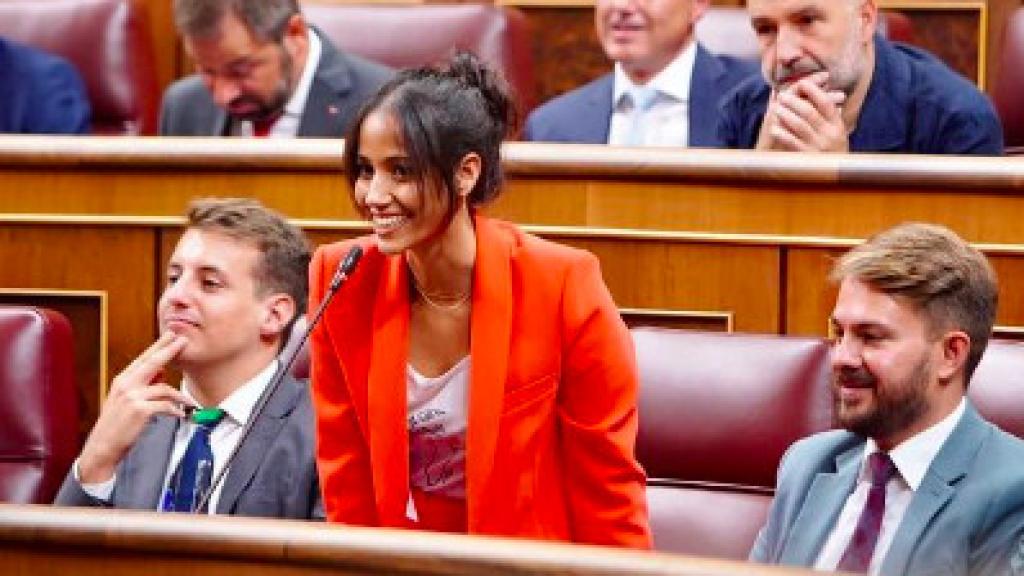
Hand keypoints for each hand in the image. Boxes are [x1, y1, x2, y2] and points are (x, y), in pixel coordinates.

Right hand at [77, 332, 193, 483]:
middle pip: (152, 363)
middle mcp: (126, 385)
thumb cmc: (115, 425)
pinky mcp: (140, 410)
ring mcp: (132, 397)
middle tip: (183, 341)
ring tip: (189, 402)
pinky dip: (175, 410)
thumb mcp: (125, 400)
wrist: (102, 447)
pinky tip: (180, 414)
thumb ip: (142, 385)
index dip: (158, 346)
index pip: (143, 359)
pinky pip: (165, 405)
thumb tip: (161, 371)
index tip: (171, 336)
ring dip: (179, 396)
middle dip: (169, 350)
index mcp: (122, 381)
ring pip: (164, 387)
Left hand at [756, 71, 848, 152]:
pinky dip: (782, 134)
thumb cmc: (832, 152)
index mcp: (837, 126)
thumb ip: (827, 117)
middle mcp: (830, 135)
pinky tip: (774, 128)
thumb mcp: (835, 134)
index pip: (826, 104)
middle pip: (810, 112)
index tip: (802, 83)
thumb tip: (815, 93)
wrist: (834, 177)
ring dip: (786, 114)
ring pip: (800, 125)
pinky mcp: (807, 157)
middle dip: (794, 102)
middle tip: (782, 96)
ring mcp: (818, 146)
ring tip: (776, 108)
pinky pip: (793, 143)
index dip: (814, 91)